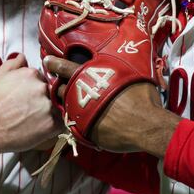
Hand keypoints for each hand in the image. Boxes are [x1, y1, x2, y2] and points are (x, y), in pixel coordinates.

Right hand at [0, 54, 59, 152]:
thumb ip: (12, 63)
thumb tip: (22, 57)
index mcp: (31, 74)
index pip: (42, 77)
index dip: (36, 87)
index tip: (29, 95)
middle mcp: (42, 87)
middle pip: (51, 90)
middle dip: (43, 98)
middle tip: (31, 108)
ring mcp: (49, 105)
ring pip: (57, 105)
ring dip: (50, 110)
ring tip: (36, 118)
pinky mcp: (52, 123)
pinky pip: (61, 121)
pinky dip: (54, 124)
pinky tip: (41, 126)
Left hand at [43, 56, 179, 155]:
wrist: (146, 125)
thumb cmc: (141, 97)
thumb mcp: (129, 74)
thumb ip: (116, 69)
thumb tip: (119, 64)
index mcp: (90, 77)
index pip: (65, 68)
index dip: (55, 64)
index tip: (47, 61)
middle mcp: (80, 94)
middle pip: (60, 89)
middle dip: (57, 86)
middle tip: (57, 84)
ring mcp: (80, 114)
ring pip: (65, 107)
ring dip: (67, 104)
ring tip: (72, 102)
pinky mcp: (83, 131)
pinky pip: (75, 125)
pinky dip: (78, 121)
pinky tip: (84, 120)